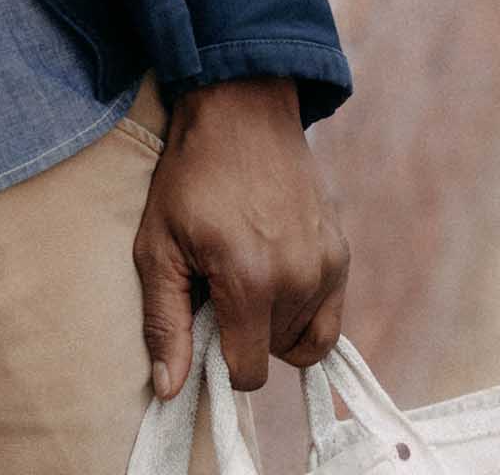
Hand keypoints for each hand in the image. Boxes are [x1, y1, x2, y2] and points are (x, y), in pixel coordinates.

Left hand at [134, 75, 349, 398]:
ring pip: (301, 339)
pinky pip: (327, 316)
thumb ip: (164, 321)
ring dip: (272, 321)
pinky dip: (300, 307)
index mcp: (251, 280)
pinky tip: (272, 266)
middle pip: (273, 354)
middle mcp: (300, 279)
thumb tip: (169, 389)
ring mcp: (328, 267)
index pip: (248, 372)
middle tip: (217, 282)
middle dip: (242, 332)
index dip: (219, 362)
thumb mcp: (157, 244)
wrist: (241, 111)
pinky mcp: (342, 255)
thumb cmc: (190, 175)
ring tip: (244, 269)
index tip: (203, 324)